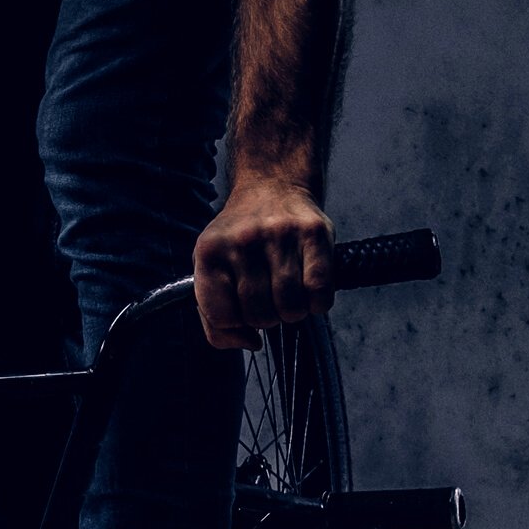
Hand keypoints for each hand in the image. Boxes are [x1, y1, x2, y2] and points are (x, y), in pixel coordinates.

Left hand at [192, 177, 332, 351]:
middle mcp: (243, 240)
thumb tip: (249, 342)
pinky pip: (319, 293)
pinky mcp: (314, 233)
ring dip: (292, 311)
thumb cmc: (240, 237)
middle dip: (267, 318)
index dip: (236, 325)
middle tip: (269, 299)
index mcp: (209, 251)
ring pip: (290, 309)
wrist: (272, 185)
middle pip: (259, 316)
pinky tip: (309, 288)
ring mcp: (280, 235)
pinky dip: (317, 302)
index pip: (222, 317)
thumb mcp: (211, 267)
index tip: (243, 314)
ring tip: (288, 293)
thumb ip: (215, 316)